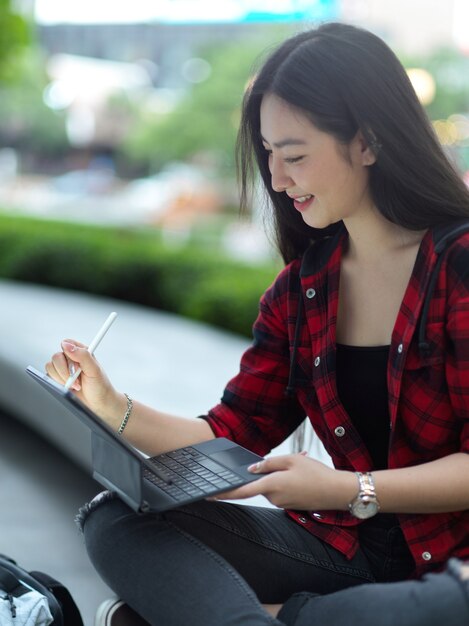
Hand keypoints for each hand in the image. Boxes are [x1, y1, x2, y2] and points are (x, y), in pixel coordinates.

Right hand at [45, 339, 124, 427]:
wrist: (99, 403)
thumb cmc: (100, 386)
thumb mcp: (94, 369)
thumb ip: (82, 355)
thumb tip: (67, 345)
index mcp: (81, 352)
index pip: (67, 344)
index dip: (68, 354)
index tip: (77, 366)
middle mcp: (71, 359)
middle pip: (56, 357)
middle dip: (66, 371)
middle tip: (77, 379)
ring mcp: (63, 369)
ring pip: (50, 367)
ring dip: (62, 379)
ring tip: (76, 385)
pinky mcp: (57, 379)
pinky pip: (48, 376)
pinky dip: (58, 383)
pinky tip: (69, 388)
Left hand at [215, 452, 348, 510]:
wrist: (337, 491)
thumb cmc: (316, 473)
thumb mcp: (291, 460)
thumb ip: (269, 463)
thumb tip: (252, 468)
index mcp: (271, 485)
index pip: (242, 490)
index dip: (224, 493)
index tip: (209, 494)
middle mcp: (274, 497)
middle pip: (260, 482)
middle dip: (267, 471)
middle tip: (289, 459)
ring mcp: (282, 503)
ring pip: (272, 484)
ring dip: (281, 474)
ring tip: (301, 463)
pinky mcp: (289, 504)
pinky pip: (281, 489)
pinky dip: (287, 480)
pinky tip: (302, 472)